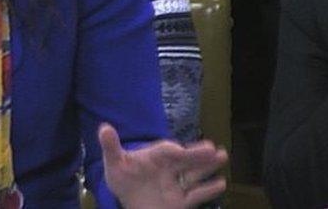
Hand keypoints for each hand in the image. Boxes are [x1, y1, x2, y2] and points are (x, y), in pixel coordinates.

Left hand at [99, 123, 226, 208]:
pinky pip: (195, 196)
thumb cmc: (123, 179)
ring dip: (207, 167)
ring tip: (223, 156)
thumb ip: (111, 147)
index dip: (173, 151)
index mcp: (154, 157)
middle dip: (197, 155)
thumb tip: (104, 127)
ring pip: (194, 175)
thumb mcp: (114, 163)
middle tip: (213, 149)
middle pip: (185, 160)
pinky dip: (208, 190)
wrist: (129, 201)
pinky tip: (221, 184)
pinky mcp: (180, 201)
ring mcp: (176, 185)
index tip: (181, 151)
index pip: (166, 151)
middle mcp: (168, 169)